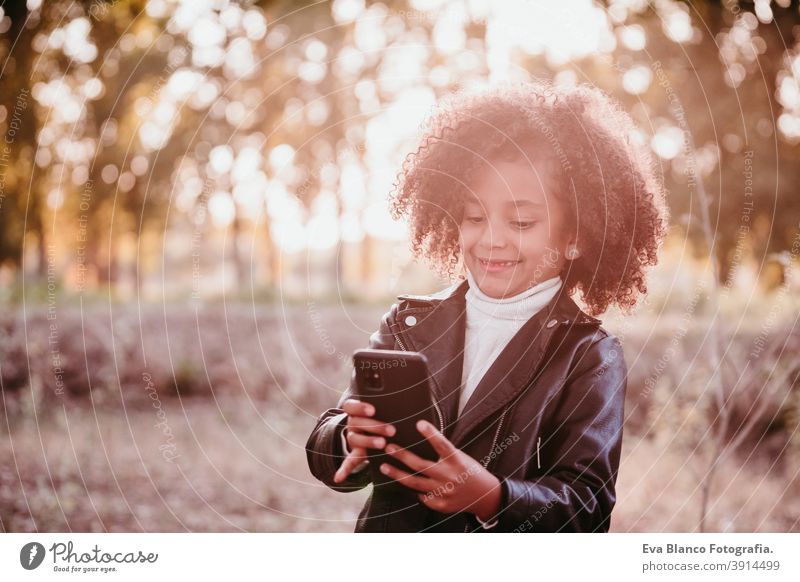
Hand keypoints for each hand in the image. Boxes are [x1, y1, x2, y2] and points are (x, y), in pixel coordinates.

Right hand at [333, 398, 395, 482]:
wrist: (370, 430)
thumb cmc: (383, 416)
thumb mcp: (383, 409)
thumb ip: (390, 405)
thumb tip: (414, 396)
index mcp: (355, 411)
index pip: (350, 406)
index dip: (360, 408)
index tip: (373, 410)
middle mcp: (352, 424)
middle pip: (357, 423)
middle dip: (374, 426)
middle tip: (391, 430)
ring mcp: (353, 439)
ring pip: (355, 439)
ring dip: (368, 442)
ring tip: (383, 444)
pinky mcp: (355, 453)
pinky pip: (348, 462)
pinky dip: (343, 470)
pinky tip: (339, 478)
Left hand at [379, 419, 501, 521]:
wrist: (485, 496)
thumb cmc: (469, 471)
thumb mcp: (461, 457)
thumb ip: (444, 452)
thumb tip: (420, 440)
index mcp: (456, 460)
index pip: (442, 444)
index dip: (431, 434)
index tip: (419, 423)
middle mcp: (449, 476)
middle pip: (421, 465)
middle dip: (402, 456)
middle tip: (388, 447)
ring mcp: (444, 492)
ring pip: (415, 483)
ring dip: (397, 474)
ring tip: (384, 467)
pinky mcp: (442, 505)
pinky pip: (423, 497)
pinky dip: (416, 491)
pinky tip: (406, 484)